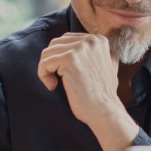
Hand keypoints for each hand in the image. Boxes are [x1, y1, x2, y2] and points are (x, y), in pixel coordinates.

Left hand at [37, 33, 138, 150]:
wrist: (105, 110)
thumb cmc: (103, 94)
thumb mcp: (106, 66)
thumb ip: (95, 54)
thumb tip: (76, 48)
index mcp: (98, 40)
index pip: (67, 40)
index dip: (61, 57)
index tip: (66, 74)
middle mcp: (90, 40)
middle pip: (55, 44)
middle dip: (52, 62)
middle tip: (57, 79)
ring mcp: (80, 48)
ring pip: (48, 53)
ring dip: (46, 69)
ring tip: (54, 84)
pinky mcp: (69, 59)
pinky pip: (44, 63)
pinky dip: (43, 76)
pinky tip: (52, 86)